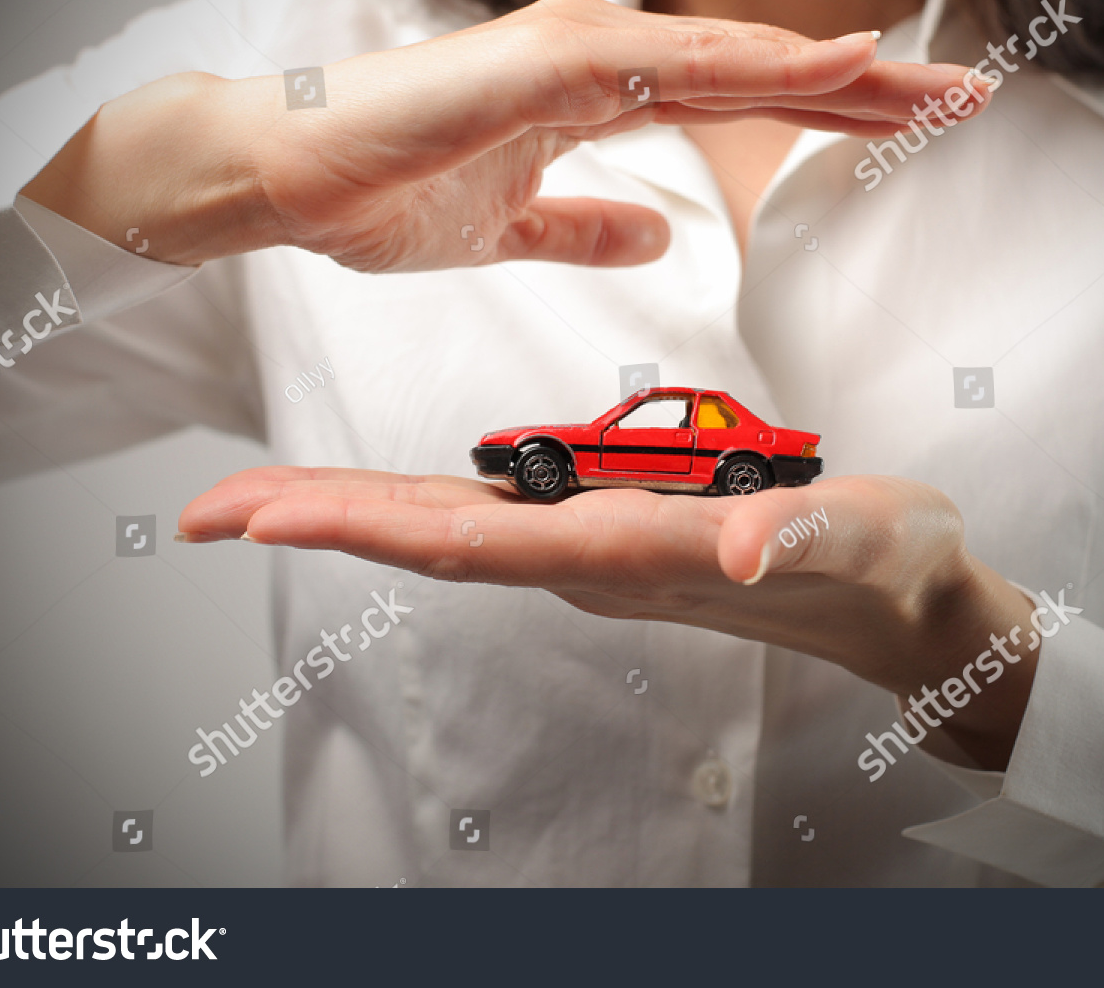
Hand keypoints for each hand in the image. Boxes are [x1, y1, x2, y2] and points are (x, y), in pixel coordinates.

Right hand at [23, 0, 985, 271]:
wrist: (282, 174)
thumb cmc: (382, 188)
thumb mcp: (514, 225)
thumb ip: (587, 222)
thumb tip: (658, 231)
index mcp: (599, 100)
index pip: (740, 103)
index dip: (827, 111)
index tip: (908, 122)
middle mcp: (600, 66)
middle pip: (760, 74)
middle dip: (866, 89)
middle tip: (966, 96)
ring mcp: (574, 59)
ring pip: (732, 60)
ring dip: (836, 70)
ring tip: (930, 79)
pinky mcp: (541, 69)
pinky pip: (668, 67)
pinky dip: (753, 63)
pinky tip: (828, 64)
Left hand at [176, 468, 1037, 768]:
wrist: (896, 607)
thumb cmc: (886, 567)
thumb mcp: (869, 538)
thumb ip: (810, 538)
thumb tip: (749, 552)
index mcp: (640, 553)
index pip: (484, 543)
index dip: (372, 524)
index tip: (271, 515)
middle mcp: (600, 560)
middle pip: (439, 541)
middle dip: (322, 520)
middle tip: (206, 508)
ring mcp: (601, 552)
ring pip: (457, 532)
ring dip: (355, 512)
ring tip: (259, 497)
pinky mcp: (615, 535)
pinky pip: (496, 521)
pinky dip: (420, 504)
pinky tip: (382, 495)